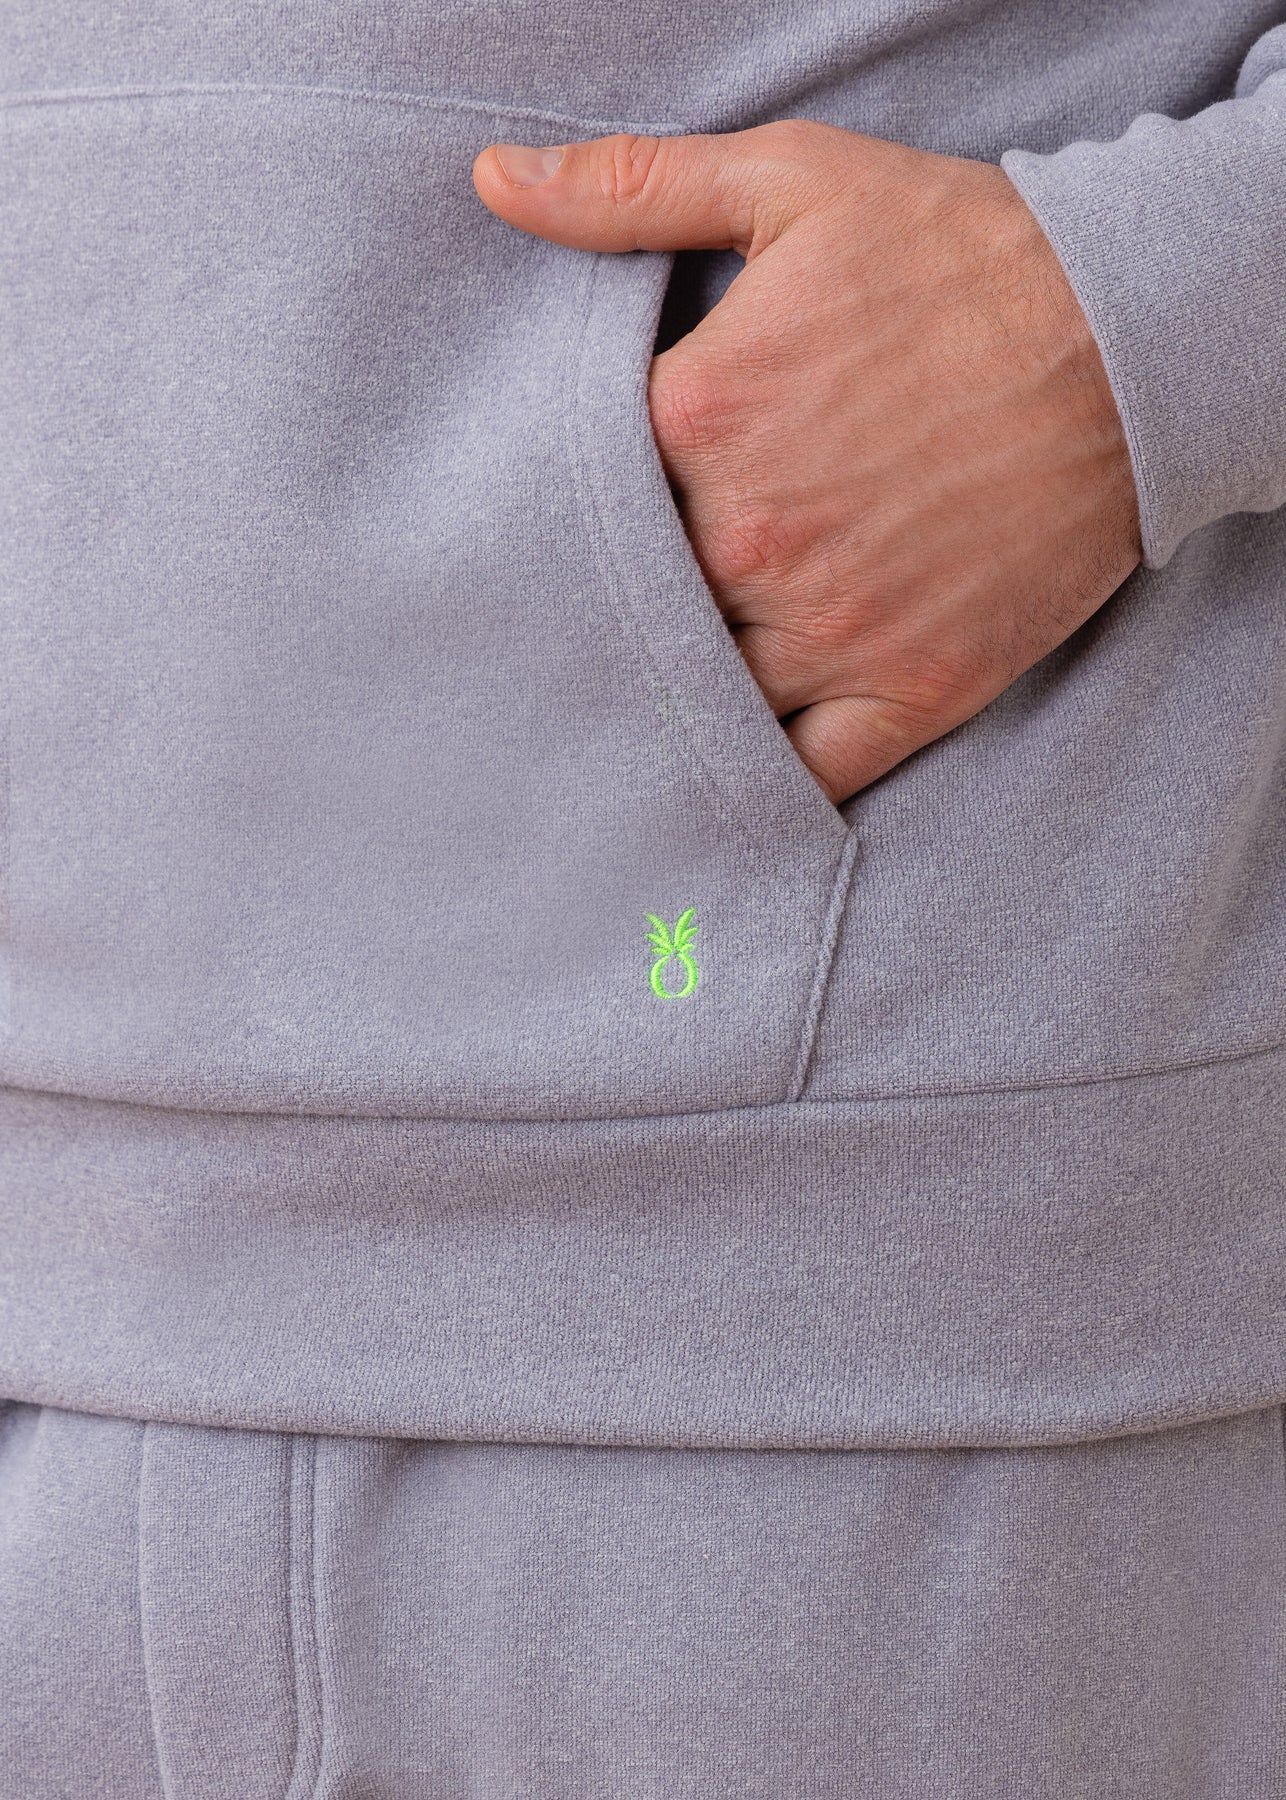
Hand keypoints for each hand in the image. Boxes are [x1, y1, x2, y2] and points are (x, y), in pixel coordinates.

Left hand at [473, 122, 1141, 803]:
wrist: (1132, 340)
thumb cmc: (963, 257)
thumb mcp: (794, 181)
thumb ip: (634, 191)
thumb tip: (498, 183)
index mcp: (697, 420)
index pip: (578, 493)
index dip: (575, 503)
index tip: (584, 504)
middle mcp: (746, 541)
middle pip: (629, 603)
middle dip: (614, 603)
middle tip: (602, 606)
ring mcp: (828, 629)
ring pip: (699, 697)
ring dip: (669, 697)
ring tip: (646, 692)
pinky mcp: (906, 690)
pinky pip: (802, 775)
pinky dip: (756, 784)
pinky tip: (722, 775)